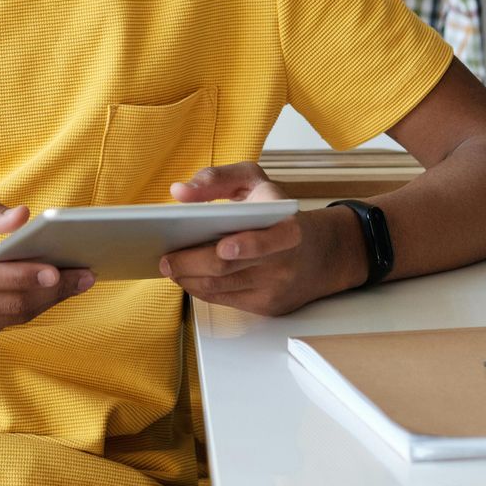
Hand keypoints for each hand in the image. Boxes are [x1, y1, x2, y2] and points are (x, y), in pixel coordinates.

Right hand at [0, 201, 94, 350]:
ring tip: (77, 282)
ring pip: (9, 318)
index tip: (56, 268)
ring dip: (46, 302)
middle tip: (84, 274)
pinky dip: (28, 311)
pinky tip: (48, 294)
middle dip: (49, 291)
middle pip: (4, 303)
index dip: (20, 275)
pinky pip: (3, 327)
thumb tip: (24, 216)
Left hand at [161, 162, 351, 316]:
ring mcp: (275, 288)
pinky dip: (199, 289)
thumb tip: (180, 192)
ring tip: (170, 266)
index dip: (247, 245)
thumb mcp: (255, 181)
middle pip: (229, 269)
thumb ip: (217, 178)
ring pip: (220, 289)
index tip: (223, 246)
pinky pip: (224, 301)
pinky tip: (187, 276)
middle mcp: (284, 262)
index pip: (268, 241)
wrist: (320, 253)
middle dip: (191, 264)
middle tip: (166, 258)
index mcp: (288, 227)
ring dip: (188, 279)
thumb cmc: (278, 212)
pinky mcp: (266, 306)